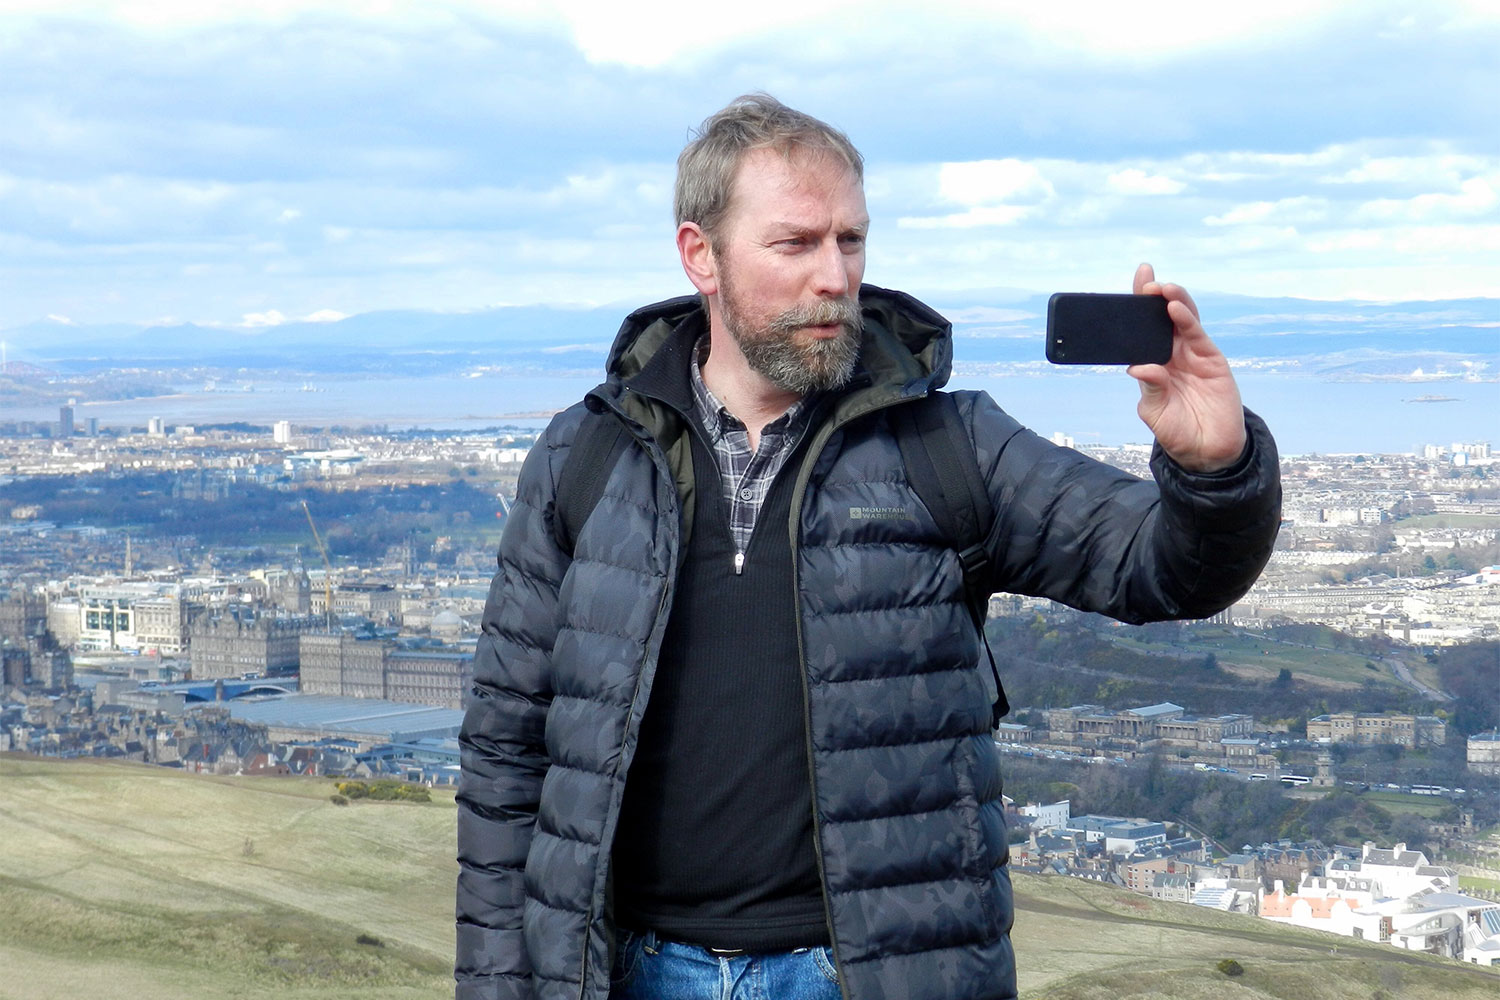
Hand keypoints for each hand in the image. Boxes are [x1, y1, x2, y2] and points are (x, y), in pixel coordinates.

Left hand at [1127, 263, 1246, 472]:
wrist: (1207, 450)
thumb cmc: (1177, 431)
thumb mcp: (1155, 412)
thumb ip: (1150, 389)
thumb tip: (1139, 367)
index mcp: (1153, 364)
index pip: (1141, 331)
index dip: (1135, 309)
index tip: (1126, 291)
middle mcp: (1172, 354)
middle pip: (1161, 318)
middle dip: (1153, 297)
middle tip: (1144, 278)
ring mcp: (1192, 355)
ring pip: (1182, 320)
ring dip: (1172, 301)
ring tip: (1161, 288)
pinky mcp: (1212, 360)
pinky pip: (1197, 335)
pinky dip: (1187, 320)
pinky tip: (1175, 308)